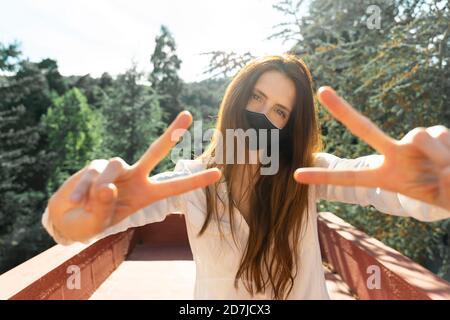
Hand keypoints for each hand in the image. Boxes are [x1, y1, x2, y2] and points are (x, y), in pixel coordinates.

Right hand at [48, 111, 220, 241]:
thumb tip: (108, 184)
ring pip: (115, 165)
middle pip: (155, 151)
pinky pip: (92, 173)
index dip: (195, 181)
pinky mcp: (95, 165)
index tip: (218, 174)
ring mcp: (116, 169)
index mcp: (145, 195)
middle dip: (171, 133)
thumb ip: (104, 207)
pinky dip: (82, 189)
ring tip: (87, 202)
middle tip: (188, 114)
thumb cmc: (89, 223)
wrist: (67, 218)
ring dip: (100, 185)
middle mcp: (135, 178)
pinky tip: (76, 199)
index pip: (174, 187)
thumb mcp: (98, 223)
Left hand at [293, 86, 449, 210]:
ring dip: (437, 156)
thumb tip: (427, 140)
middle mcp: (394, 155)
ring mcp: (412, 143)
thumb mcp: (432, 194)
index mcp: (384, 176)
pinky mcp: (434, 133)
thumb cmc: (442, 193)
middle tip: (321, 91)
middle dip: (342, 110)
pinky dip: (448, 151)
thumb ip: (431, 170)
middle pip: (364, 128)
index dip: (324, 177)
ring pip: (419, 135)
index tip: (296, 175)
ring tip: (447, 170)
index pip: (349, 176)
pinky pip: (439, 135)